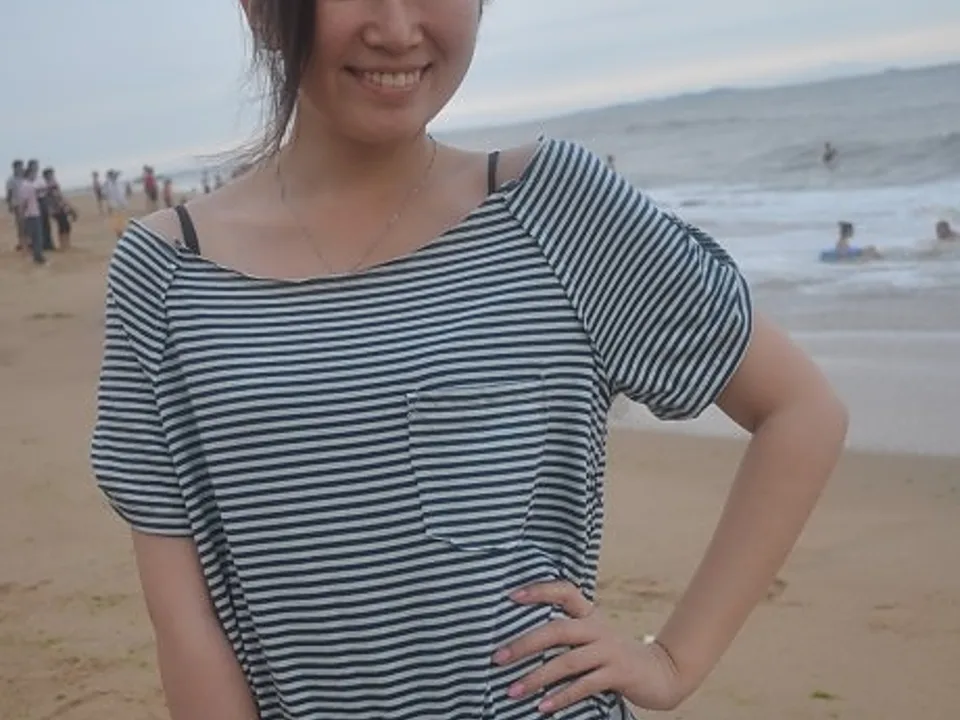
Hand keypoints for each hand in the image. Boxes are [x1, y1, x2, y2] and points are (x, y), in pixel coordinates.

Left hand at [493, 581, 685, 713]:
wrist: (661, 673)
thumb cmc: (614, 655)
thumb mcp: (593, 636)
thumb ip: (567, 633)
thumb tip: (520, 640)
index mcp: (590, 614)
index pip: (565, 591)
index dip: (539, 590)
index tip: (512, 596)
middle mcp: (598, 628)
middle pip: (558, 629)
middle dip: (525, 643)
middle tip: (498, 657)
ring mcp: (609, 650)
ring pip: (567, 661)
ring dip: (537, 677)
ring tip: (512, 690)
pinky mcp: (618, 673)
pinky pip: (585, 685)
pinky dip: (562, 696)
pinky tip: (543, 706)